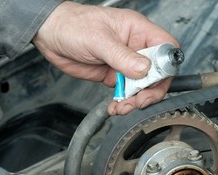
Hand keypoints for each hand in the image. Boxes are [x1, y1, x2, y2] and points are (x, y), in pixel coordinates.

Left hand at [32, 1, 178, 114]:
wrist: (51, 36)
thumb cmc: (73, 25)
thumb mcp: (98, 39)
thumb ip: (122, 56)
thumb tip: (144, 69)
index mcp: (138, 30)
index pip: (165, 47)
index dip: (166, 65)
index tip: (155, 80)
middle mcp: (136, 47)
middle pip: (158, 73)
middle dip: (151, 90)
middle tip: (139, 101)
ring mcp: (127, 63)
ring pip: (144, 86)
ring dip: (136, 100)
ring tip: (123, 107)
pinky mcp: (117, 76)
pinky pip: (128, 93)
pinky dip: (124, 103)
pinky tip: (116, 106)